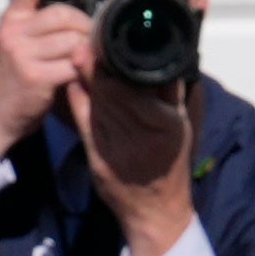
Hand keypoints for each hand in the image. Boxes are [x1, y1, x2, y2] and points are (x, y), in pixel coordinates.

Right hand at [0, 0, 93, 153]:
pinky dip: (84, 69)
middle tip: (91, 37)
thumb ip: (40, 21)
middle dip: (85, 25)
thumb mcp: (17, 39)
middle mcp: (13, 32)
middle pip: (63, 14)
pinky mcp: (36, 78)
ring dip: (87, 49)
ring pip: (73, 40)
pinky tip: (81, 74)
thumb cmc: (13, 74)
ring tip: (86, 57)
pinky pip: (74, 65)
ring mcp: (23, 56)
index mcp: (11, 17)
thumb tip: (82, 4)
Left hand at [73, 59, 199, 255]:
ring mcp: (123, 148)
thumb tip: (164, 54)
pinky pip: (86, 123)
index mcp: (171, 123)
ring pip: (101, 104)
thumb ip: (171, 91)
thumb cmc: (169, 163)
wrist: (156, 211)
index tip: (113, 44)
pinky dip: (78, 101)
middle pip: (120, 91)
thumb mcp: (181, 125)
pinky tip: (73, 84)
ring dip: (88, 79)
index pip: (149, 84)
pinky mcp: (101, 159)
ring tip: (78, 57)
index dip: (127, 63)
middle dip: (102, 67)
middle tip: (87, 44)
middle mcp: (148, 134)